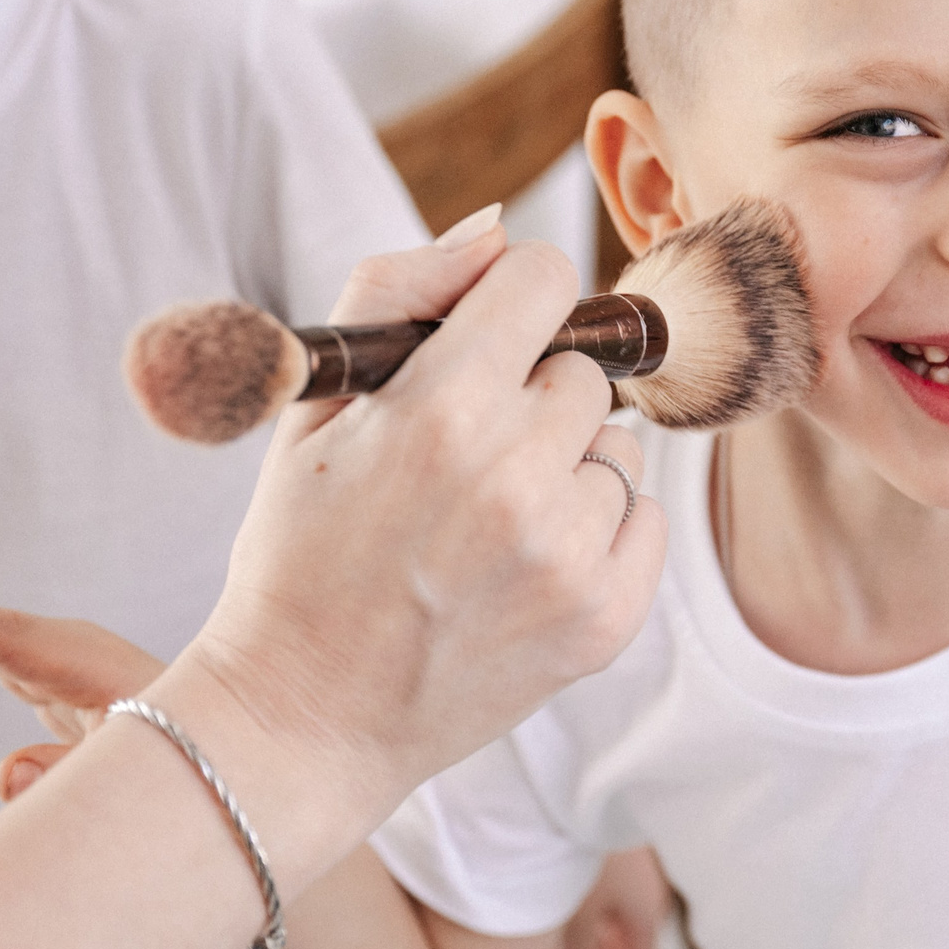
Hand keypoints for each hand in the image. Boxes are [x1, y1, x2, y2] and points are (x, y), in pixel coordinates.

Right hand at [170, 224, 667, 823]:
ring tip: (490, 525)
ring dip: (569, 470)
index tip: (488, 345)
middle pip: (584, 373)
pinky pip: (646, 518)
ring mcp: (569, 551)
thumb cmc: (302, 552)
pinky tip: (527, 565)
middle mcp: (517, 474)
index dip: (511, 304)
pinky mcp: (608, 616)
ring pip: (619, 448)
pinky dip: (600, 532)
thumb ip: (400, 290)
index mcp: (441, 406)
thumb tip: (500, 232)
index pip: (542, 280)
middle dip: (532, 399)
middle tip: (466, 461)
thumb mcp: (317, 407)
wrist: (305, 716)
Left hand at [544, 847, 671, 948]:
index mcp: (644, 917)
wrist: (579, 779)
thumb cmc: (575, 842)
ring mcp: (632, 884)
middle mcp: (645, 903)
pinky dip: (581, 938)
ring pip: (612, 942)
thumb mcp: (577, 912)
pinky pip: (605, 917)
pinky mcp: (615, 867)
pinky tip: (549, 941)